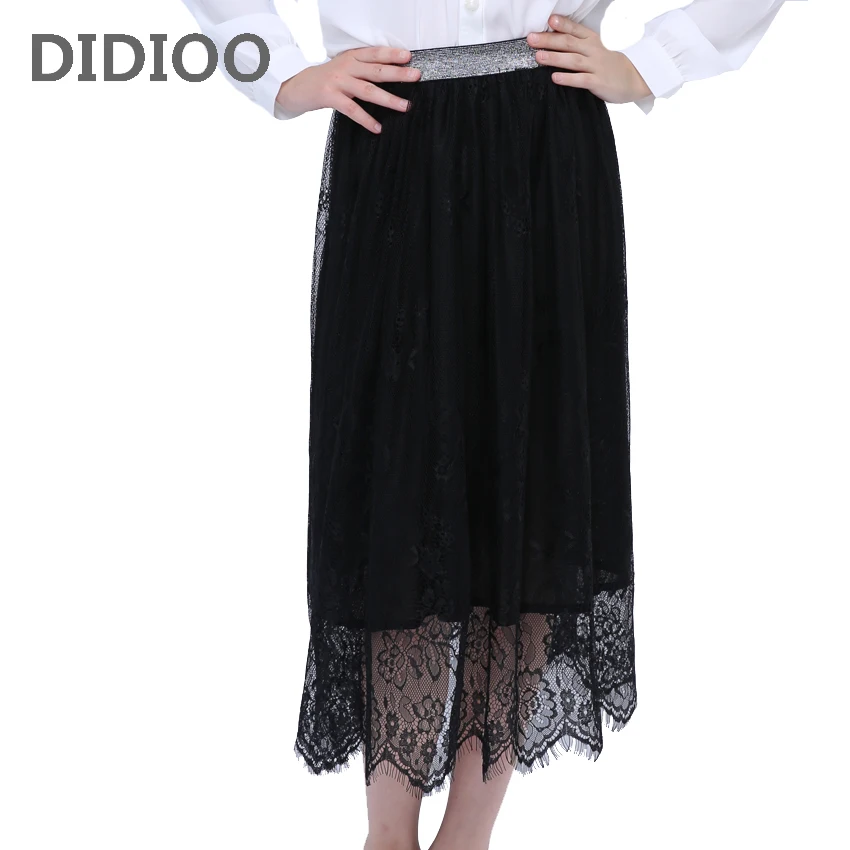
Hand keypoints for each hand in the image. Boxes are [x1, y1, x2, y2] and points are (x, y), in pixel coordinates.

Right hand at [276, 46, 421, 131]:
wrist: (295, 87)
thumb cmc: (323, 81)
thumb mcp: (342, 69)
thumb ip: (360, 70)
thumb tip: (387, 77)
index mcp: (350, 58)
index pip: (375, 53)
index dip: (392, 54)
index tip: (409, 57)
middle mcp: (346, 66)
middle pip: (377, 70)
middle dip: (398, 73)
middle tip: (416, 76)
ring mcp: (338, 81)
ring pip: (368, 90)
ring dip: (389, 99)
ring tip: (405, 106)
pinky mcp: (330, 96)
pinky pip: (352, 109)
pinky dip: (366, 119)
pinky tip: (377, 127)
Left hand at [528, 14, 651, 104]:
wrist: (634, 78)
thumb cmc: (610, 64)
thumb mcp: (596, 48)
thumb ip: (578, 44)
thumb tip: (553, 40)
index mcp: (592, 40)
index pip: (575, 30)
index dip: (562, 24)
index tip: (549, 20)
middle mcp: (593, 50)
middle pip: (568, 43)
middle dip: (549, 40)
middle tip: (532, 39)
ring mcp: (596, 66)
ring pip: (573, 60)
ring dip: (554, 58)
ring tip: (538, 57)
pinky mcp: (598, 82)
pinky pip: (581, 80)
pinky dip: (567, 78)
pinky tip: (555, 78)